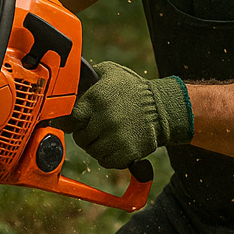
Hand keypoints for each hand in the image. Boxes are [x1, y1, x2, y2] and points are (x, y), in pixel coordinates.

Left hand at [54, 61, 192, 168]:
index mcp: (96, 99)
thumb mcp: (111, 72)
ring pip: (91, 150)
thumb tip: (71, 78)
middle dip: (85, 133)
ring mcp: (115, 138)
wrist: (162, 108)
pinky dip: (107, 156)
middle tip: (95, 127)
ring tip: (107, 134)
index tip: (75, 122)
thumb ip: (89, 74)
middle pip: (80, 137)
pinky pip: (105, 161)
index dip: (71, 122)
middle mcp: (104, 119)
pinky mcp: (126, 153)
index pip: (70, 118)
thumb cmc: (133, 89)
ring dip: (96, 145)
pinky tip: (114, 144)